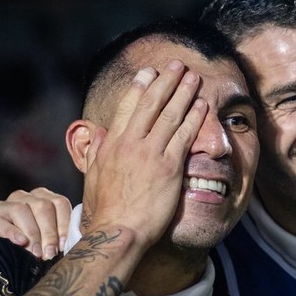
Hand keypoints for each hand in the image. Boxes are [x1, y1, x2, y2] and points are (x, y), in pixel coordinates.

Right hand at [0, 188, 72, 259]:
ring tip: (35, 253)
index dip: (64, 224)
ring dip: (31, 233)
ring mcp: (3, 206)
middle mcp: (23, 198)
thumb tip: (74, 244)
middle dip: (49, 232)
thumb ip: (60, 238)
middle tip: (50, 253)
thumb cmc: (29, 249)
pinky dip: (10, 231)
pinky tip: (19, 242)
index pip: (59, 203)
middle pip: (42, 206)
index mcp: (42, 198)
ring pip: (21, 209)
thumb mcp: (47, 242)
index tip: (65, 244)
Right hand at [76, 61, 206, 249]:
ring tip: (193, 77)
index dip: (141, 86)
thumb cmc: (106, 209)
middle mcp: (132, 143)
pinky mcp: (170, 167)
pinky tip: (202, 105)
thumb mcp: (92, 176)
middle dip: (166, 81)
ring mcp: (152, 153)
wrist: (120, 230)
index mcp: (112, 144)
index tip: (149, 72)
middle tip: (177, 64)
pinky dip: (195, 118)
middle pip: (152, 104)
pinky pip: (185, 136)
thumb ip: (96, 152)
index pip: (128, 107)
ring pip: (171, 115)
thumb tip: (98, 132)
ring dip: (184, 93)